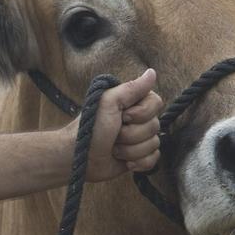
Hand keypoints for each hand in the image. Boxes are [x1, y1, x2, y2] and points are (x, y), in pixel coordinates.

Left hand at [82, 68, 162, 182]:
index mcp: (132, 103)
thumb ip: (132, 88)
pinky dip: (138, 162)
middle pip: (155, 126)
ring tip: (113, 149)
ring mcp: (139, 140)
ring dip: (130, 150)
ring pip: (154, 144)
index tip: (122, 116)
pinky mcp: (138, 157)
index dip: (141, 113)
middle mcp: (138, 120)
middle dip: (131, 135)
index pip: (157, 103)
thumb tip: (152, 72)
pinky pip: (153, 159)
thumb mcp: (108, 102)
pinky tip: (124, 162)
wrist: (78, 157)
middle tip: (113, 135)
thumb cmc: (89, 127)